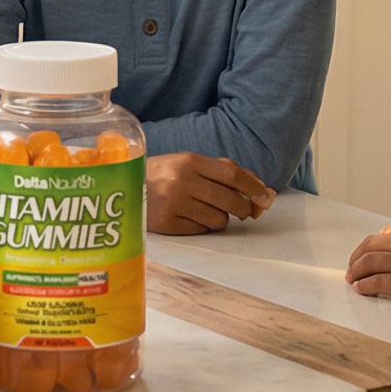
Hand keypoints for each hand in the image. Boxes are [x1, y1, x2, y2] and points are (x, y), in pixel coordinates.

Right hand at [147, 153, 275, 234]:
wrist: (125, 187)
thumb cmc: (165, 174)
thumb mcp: (189, 163)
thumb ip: (224, 171)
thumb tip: (261, 189)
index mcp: (190, 161)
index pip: (232, 175)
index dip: (254, 187)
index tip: (266, 196)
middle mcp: (182, 181)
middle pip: (230, 200)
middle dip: (244, 208)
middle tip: (243, 210)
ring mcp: (174, 204)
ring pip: (218, 220)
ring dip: (220, 218)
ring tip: (205, 210)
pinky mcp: (167, 224)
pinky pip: (201, 230)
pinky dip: (202, 226)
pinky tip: (189, 217)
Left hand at [345, 220, 390, 311]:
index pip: (386, 233)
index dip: (372, 246)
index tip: (367, 255)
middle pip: (371, 246)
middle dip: (357, 257)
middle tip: (351, 268)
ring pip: (369, 263)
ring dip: (356, 271)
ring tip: (351, 280)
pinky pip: (377, 283)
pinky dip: (365, 286)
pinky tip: (361, 291)